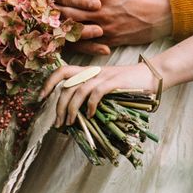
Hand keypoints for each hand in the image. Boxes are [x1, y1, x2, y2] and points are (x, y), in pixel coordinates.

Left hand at [41, 62, 158, 126]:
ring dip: (71, 108)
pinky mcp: (114, 82)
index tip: (40, 98)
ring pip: (79, 90)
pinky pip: (96, 93)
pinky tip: (90, 115)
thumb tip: (78, 114)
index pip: (63, 70)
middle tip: (58, 122)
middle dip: (58, 105)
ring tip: (70, 123)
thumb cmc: (128, 84)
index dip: (49, 82)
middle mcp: (94, 71)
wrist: (151, 75)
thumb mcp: (107, 86)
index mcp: (89, 71)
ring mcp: (104, 76)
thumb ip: (93, 94)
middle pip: (67, 84)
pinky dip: (90, 105)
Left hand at [46, 0, 109, 55]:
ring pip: (74, 29)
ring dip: (61, 24)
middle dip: (55, 4)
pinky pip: (88, 44)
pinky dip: (76, 39)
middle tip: (48, 0)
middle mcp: (102, 13)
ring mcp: (106, 29)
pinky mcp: (111, 41)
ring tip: (53, 18)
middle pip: (67, 10)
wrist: (168, 11)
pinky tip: (68, 34)